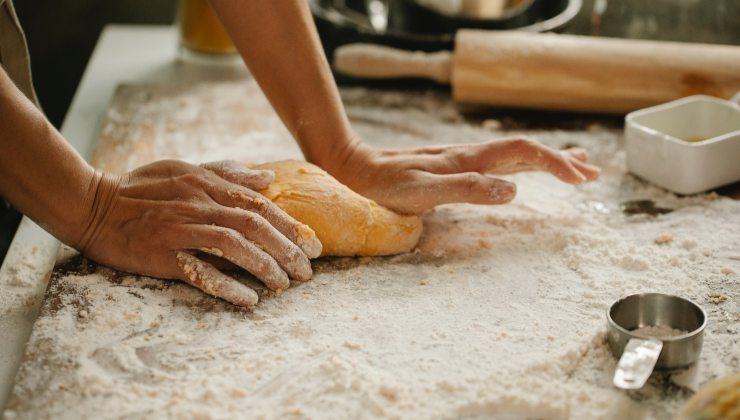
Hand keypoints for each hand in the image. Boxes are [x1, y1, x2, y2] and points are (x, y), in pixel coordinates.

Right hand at [72, 160, 321, 306]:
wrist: (92, 204)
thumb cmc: (140, 188)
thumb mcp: (184, 169)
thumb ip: (226, 174)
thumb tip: (266, 178)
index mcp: (207, 185)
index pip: (260, 205)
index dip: (291, 226)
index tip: (313, 245)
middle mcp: (199, 205)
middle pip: (255, 226)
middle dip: (288, 250)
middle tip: (307, 272)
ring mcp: (181, 230)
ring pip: (234, 246)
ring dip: (265, 267)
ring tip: (285, 286)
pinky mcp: (163, 254)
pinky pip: (200, 271)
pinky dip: (227, 285)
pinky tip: (249, 299)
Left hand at [324, 137, 600, 213]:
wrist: (358, 168)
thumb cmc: (386, 186)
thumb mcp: (424, 193)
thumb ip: (467, 190)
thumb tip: (514, 190)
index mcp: (470, 159)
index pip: (524, 153)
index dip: (556, 163)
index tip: (582, 180)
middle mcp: (471, 155)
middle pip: (527, 150)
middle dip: (562, 161)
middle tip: (593, 173)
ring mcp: (464, 159)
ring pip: (515, 154)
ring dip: (548, 160)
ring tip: (576, 167)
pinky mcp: (454, 166)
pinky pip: (498, 162)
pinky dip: (523, 164)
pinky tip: (523, 170)